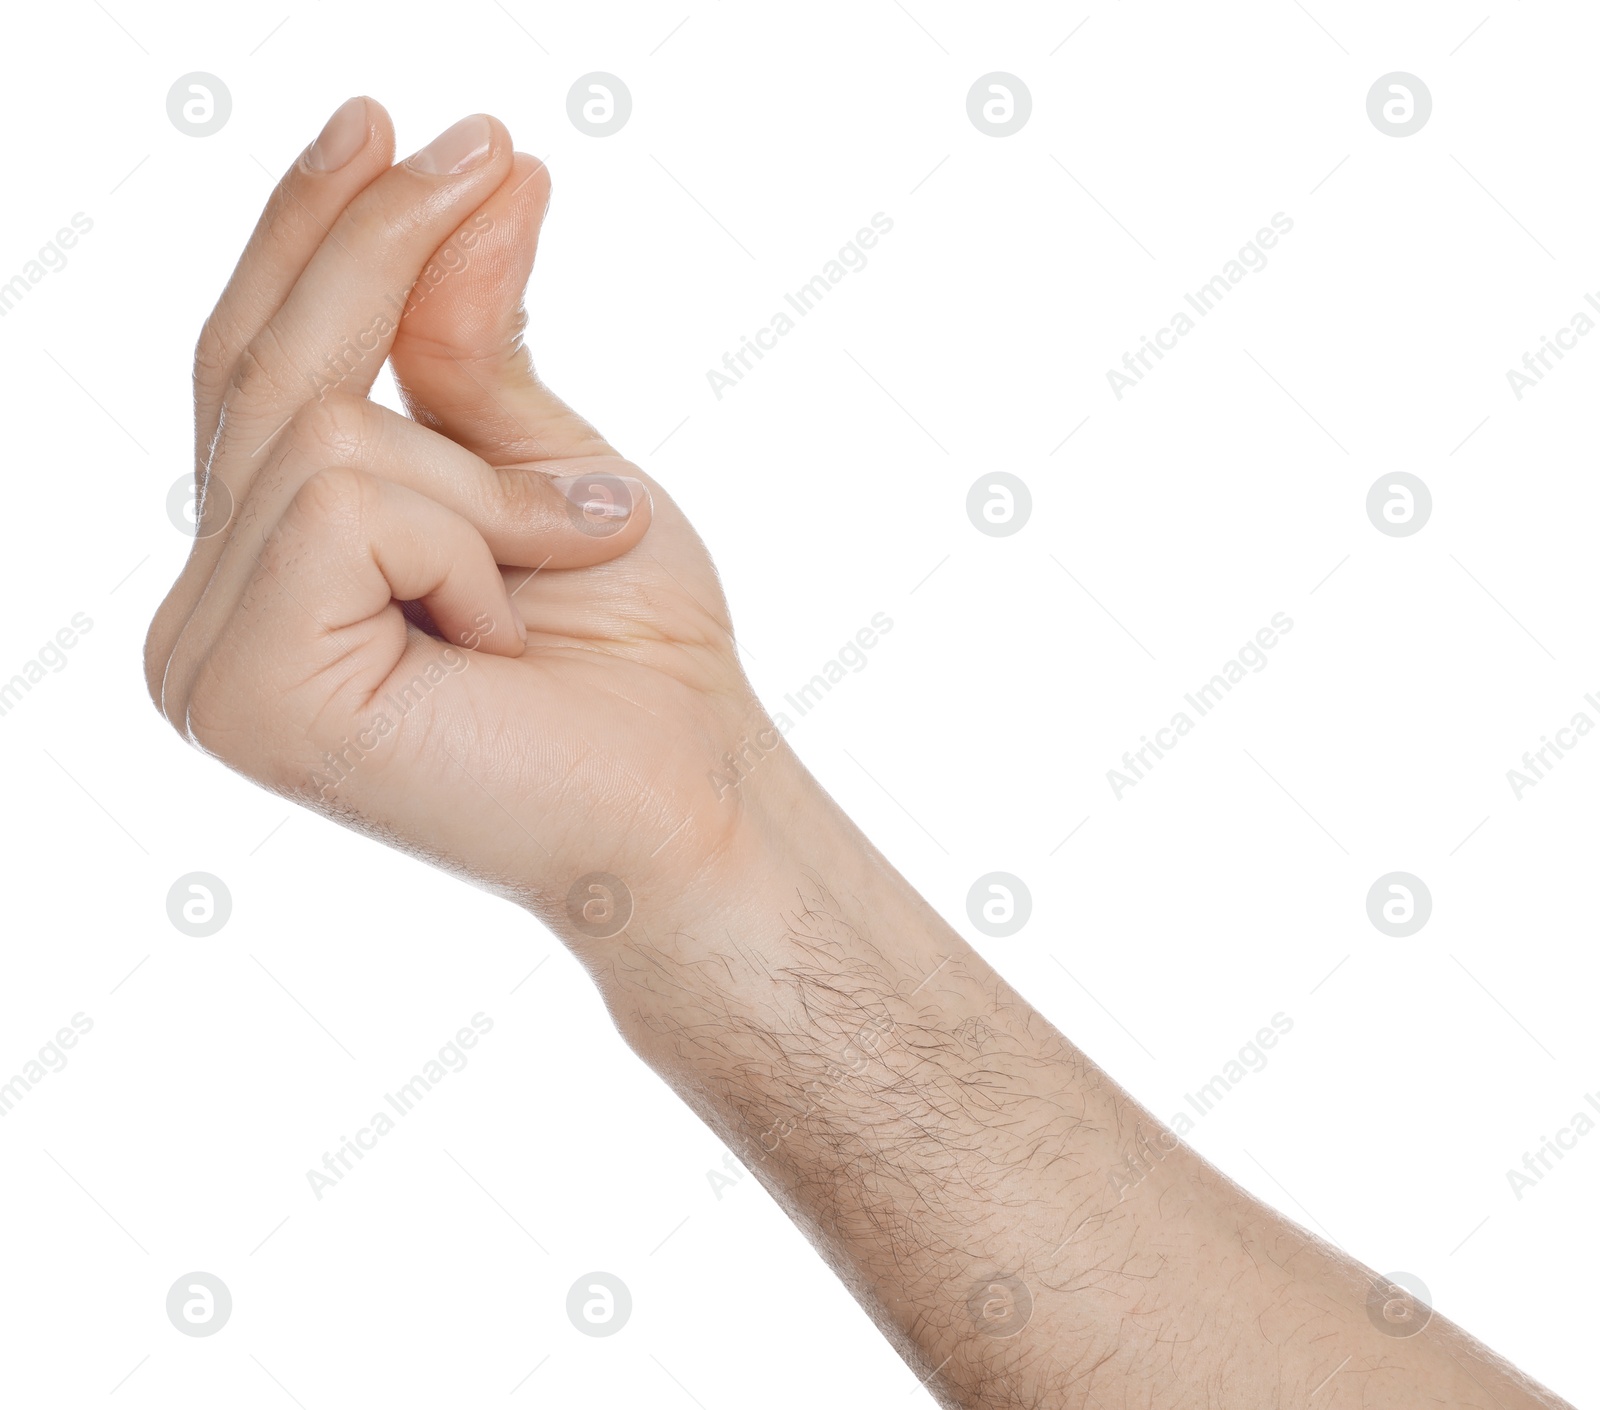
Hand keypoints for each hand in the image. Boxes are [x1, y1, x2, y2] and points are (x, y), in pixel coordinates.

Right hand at [146, 98, 770, 931]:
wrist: (692, 795)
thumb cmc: (632, 656)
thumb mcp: (543, 462)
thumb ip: (465, 339)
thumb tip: (476, 170)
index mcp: (264, 571)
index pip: (250, 369)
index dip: (308, 236)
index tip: (392, 122)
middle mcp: (208, 618)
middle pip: (257, 371)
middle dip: (375, 249)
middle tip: (482, 147)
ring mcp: (208, 661)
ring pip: (313, 429)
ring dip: (487, 480)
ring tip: (578, 546)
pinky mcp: (244, 692)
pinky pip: (340, 503)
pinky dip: (466, 537)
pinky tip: (510, 625)